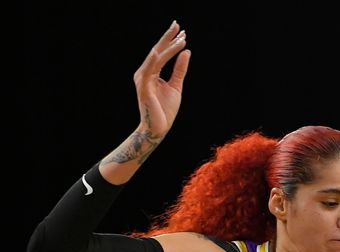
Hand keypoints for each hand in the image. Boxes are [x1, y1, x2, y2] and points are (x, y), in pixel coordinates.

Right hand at [133, 20, 189, 141]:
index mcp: (151, 72)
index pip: (161, 53)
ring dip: (168, 47)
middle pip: (157, 51)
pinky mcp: (144, 87)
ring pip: (156, 58)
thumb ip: (180, 69)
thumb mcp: (176, 86)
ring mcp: (143, 79)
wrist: (158, 129)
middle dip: (168, 37)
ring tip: (181, 38)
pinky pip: (150, 69)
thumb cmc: (165, 110)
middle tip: (178, 24)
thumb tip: (186, 52)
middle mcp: (144, 73)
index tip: (183, 32)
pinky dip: (157, 59)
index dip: (171, 41)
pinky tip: (163, 50)